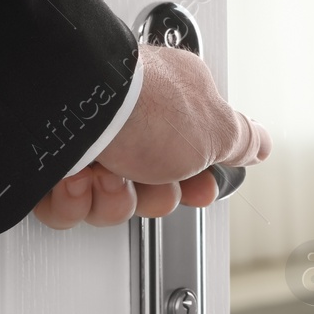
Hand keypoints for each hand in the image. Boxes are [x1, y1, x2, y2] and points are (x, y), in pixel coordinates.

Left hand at [33, 44, 269, 229]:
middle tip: (148, 177)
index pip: (190, 158)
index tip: (197, 187)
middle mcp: (130, 123)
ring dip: (112, 199)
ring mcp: (89, 142)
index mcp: (172, 106)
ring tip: (106, 173)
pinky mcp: (52, 164)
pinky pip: (67, 208)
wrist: (74, 108)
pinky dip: (73, 201)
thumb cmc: (146, 109)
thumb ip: (242, 140)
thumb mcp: (217, 129)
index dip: (194, 183)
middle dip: (152, 195)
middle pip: (150, 189)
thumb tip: (261, 142)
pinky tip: (77, 179)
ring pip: (109, 203)